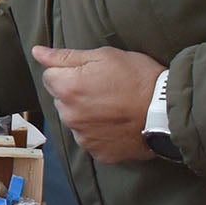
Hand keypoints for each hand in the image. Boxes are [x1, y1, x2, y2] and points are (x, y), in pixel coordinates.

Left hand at [32, 46, 164, 162]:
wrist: (168, 111)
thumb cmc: (139, 78)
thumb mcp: (104, 56)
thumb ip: (65, 56)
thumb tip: (37, 52)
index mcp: (67, 89)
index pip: (50, 76)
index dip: (69, 71)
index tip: (91, 73)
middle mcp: (69, 116)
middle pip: (61, 99)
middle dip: (76, 93)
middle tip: (106, 89)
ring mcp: (83, 137)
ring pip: (75, 119)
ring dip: (86, 113)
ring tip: (114, 106)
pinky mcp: (98, 152)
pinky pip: (90, 138)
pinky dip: (99, 131)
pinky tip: (117, 123)